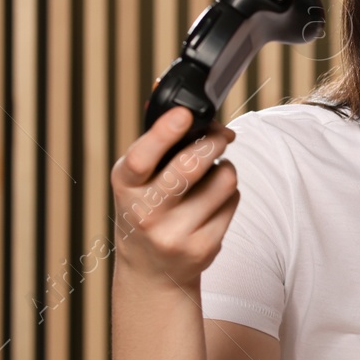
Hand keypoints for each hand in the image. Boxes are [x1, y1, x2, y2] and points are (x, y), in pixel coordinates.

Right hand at [110, 106, 239, 287]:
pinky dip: (230, 194)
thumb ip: (154, 142)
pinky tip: (213, 200)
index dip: (165, 132)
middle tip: (222, 135)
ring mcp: (175, 233)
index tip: (185, 114)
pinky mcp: (203, 248)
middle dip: (215, 141)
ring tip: (213, 174)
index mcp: (126, 186)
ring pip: (223, 181)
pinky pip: (233, 202)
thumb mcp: (137, 179)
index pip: (142, 157)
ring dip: (226, 169)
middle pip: (191, 165)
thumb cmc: (146, 209)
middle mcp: (147, 212)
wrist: (151, 271)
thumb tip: (163, 89)